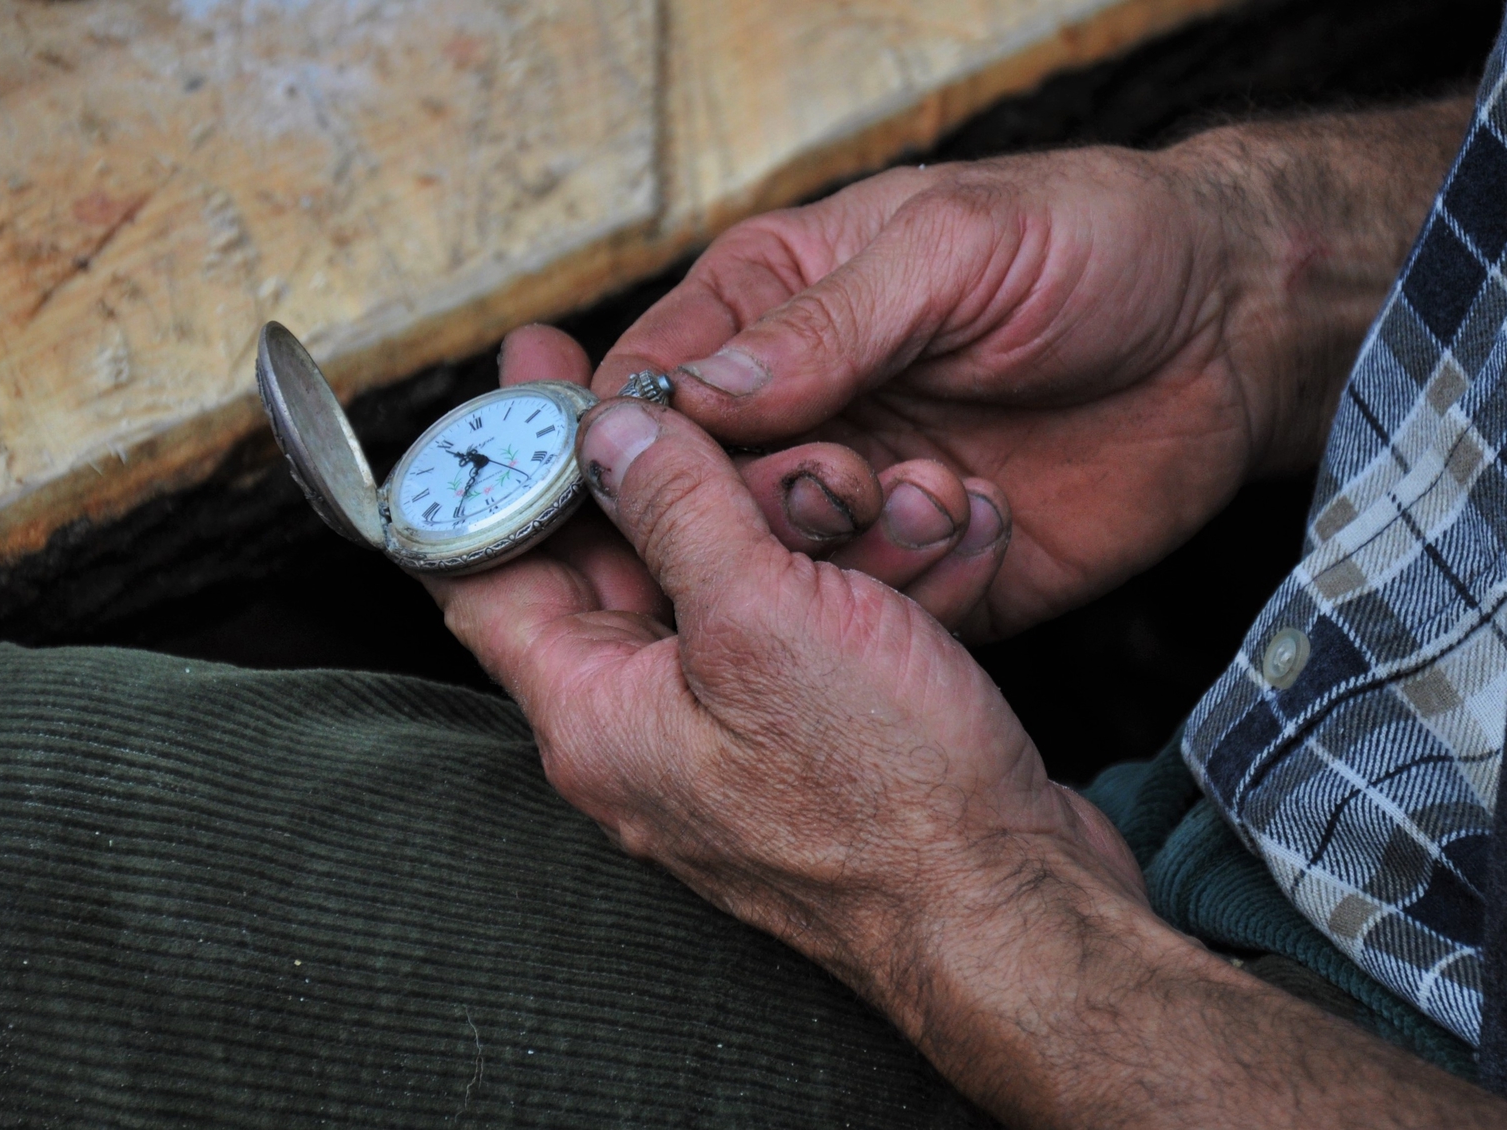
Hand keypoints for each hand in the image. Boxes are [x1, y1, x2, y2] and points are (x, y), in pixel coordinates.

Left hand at [437, 331, 1145, 939]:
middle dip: (691, 464)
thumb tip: (608, 433)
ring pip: (739, 579)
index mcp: (594, 714)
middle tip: (725, 385)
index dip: (500, 459)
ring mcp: (735, 734)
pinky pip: (815, 622)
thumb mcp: (762, 618)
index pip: (490, 569)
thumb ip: (675, 509)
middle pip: (631, 558)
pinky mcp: (820, 735)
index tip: (534, 371)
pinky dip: (861, 569)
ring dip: (804, 513)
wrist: (1016, 916)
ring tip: (884, 478)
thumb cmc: (888, 802)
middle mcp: (648, 729)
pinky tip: (931, 528)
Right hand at [596, 101, 1472, 639]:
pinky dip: (916, 592)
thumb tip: (687, 398)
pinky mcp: (931, 573)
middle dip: (759, 503)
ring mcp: (863, 498)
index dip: (625, 445)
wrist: (1233, 328)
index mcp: (773, 309)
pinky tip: (981, 526)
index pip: (648, 389)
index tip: (636, 483)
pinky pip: (878, 616)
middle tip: (842, 480)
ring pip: (780, 571)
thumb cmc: (1093, 244)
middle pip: (698, 498)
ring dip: (846, 550)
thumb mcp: (950, 249)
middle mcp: (802, 413)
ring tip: (939, 491)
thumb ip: (819, 326)